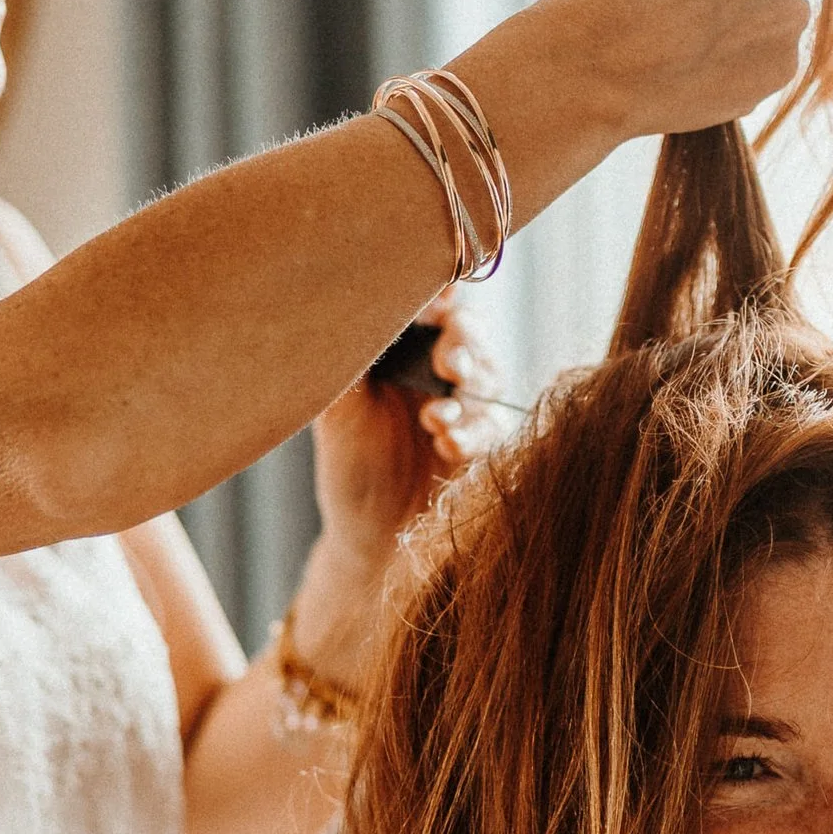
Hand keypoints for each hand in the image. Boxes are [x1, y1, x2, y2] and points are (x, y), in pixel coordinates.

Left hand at [306, 291, 495, 578]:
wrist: (371, 536)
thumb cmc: (349, 467)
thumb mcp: (337, 410)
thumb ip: (348, 356)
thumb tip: (343, 302)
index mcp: (402, 349)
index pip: (428, 306)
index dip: (439, 298)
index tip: (439, 300)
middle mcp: (437, 370)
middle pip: (469, 334)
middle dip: (464, 345)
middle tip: (450, 366)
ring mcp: (465, 405)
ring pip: (488, 377)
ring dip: (468, 395)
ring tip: (435, 421)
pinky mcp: (484, 442)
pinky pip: (494, 426)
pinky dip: (473, 434)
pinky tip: (448, 447)